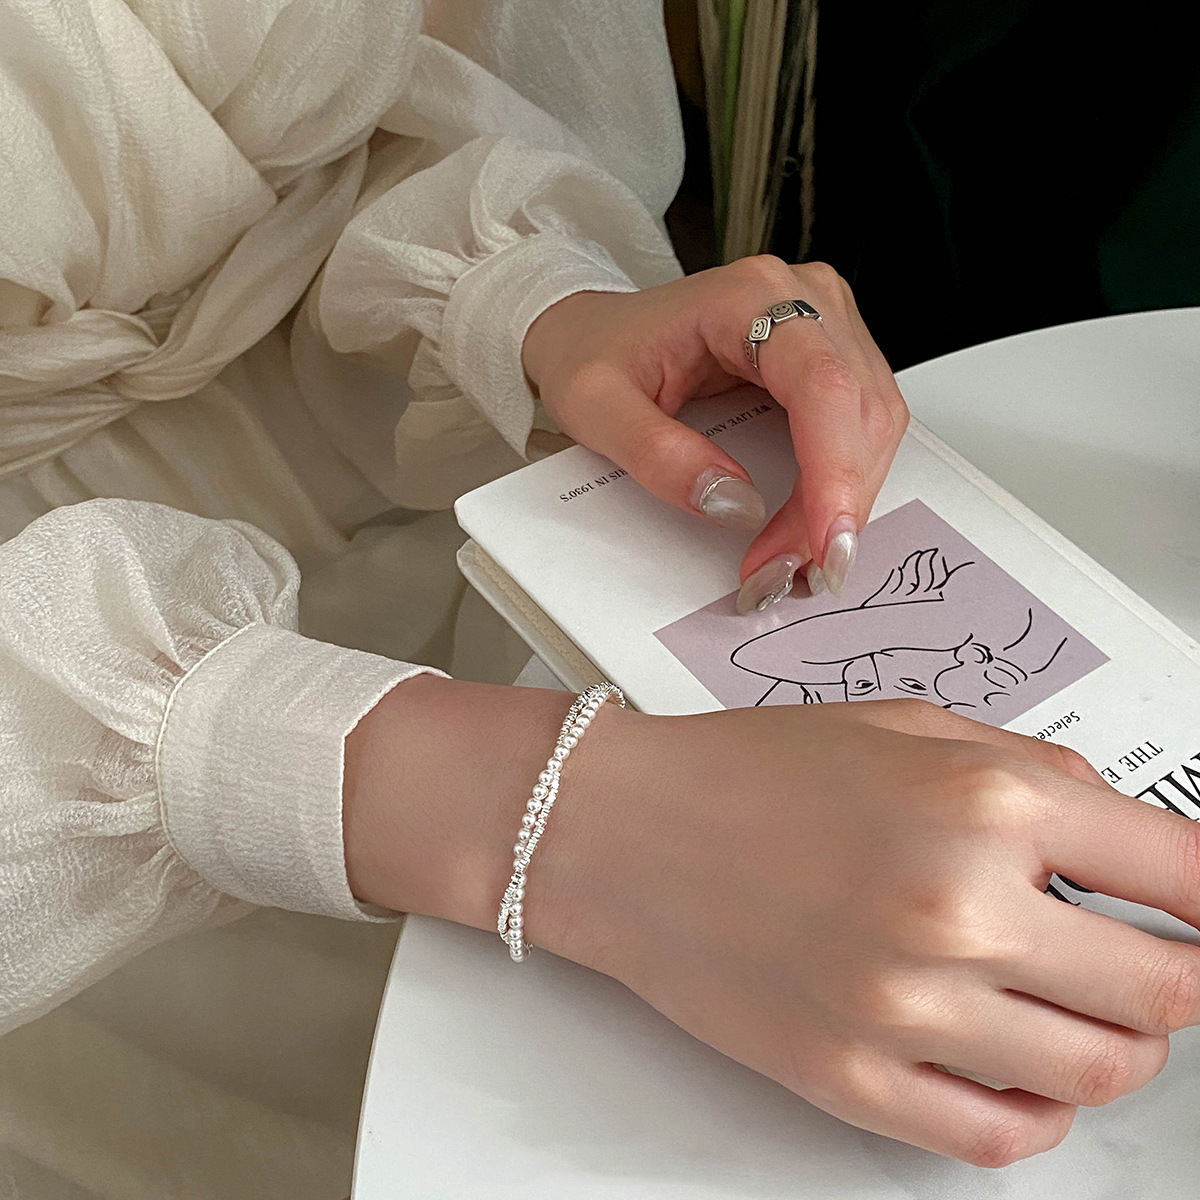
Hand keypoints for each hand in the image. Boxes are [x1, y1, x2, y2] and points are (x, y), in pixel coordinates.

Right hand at [345, 679, 1199, 1165]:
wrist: (620, 831)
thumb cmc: (744, 770)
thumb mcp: (900, 726)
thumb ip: (1027, 770)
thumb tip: (1120, 831)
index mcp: (980, 804)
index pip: (1185, 875)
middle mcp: (956, 910)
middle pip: (1168, 993)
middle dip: (1177, 975)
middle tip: (1146, 955)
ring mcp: (907, 1011)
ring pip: (1100, 1075)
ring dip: (1113, 1042)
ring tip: (1070, 1001)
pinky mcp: (854, 1082)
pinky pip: (1003, 1136)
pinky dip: (1039, 1110)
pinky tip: (1016, 1063)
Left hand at [521, 257, 907, 607]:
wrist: (588, 331)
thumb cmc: (592, 353)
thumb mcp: (597, 408)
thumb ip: (659, 456)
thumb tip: (735, 502)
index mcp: (747, 297)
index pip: (822, 383)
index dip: (834, 470)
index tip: (823, 543)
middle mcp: (801, 299)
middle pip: (860, 410)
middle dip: (836, 504)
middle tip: (793, 570)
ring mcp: (823, 325)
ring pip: (873, 423)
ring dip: (843, 501)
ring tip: (795, 556)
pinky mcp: (827, 356)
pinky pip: (858, 426)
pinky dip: (840, 484)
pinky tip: (810, 524)